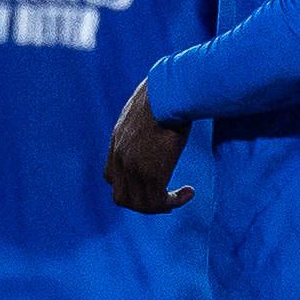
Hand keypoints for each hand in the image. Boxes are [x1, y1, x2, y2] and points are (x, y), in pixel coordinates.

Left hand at [105, 78, 192, 213]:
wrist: (170, 93)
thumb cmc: (167, 92)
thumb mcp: (149, 105)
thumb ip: (148, 116)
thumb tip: (163, 107)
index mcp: (118, 141)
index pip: (111, 176)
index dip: (128, 185)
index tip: (149, 183)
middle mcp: (120, 158)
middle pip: (121, 196)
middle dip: (141, 203)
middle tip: (164, 199)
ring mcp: (133, 168)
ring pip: (140, 204)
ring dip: (160, 206)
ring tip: (179, 198)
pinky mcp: (152, 174)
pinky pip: (159, 202)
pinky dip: (174, 202)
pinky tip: (189, 192)